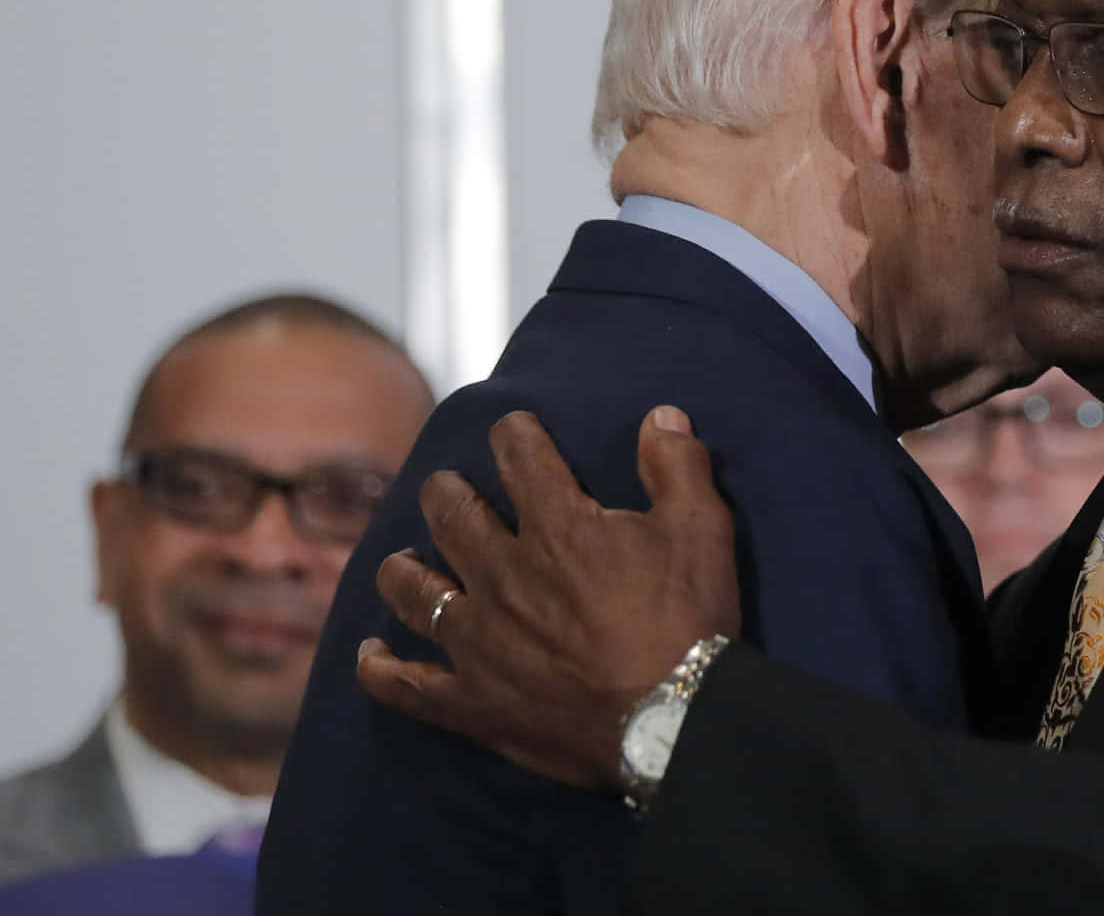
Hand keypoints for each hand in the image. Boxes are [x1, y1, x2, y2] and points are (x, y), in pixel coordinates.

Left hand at [356, 406, 741, 791]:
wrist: (674, 719)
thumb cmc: (689, 620)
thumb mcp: (702, 528)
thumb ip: (677, 464)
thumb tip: (661, 414)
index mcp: (556, 527)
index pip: (519, 457)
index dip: (514, 434)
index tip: (513, 430)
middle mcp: (502, 574)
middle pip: (452, 515)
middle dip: (446, 492)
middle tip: (449, 489)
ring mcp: (477, 641)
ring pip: (412, 592)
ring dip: (403, 568)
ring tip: (403, 559)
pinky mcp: (471, 702)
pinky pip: (405, 686)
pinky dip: (380, 670)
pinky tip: (370, 656)